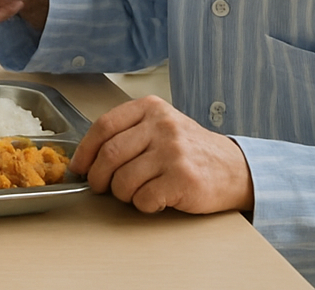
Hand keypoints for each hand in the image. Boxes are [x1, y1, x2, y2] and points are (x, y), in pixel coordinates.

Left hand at [70, 96, 254, 213]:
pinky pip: (144, 198)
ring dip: (122, 194)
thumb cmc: (191, 150)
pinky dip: (142, 205)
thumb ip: (128, 132)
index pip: (103, 126)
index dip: (85, 150)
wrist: (235, 168)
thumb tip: (87, 157)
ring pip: (123, 179)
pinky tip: (155, 199)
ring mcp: (173, 152)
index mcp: (151, 108)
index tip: (79, 166)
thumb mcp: (161, 126)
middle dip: (98, 177)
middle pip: (109, 154)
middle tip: (100, 187)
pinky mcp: (183, 179)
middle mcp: (162, 126)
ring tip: (134, 193)